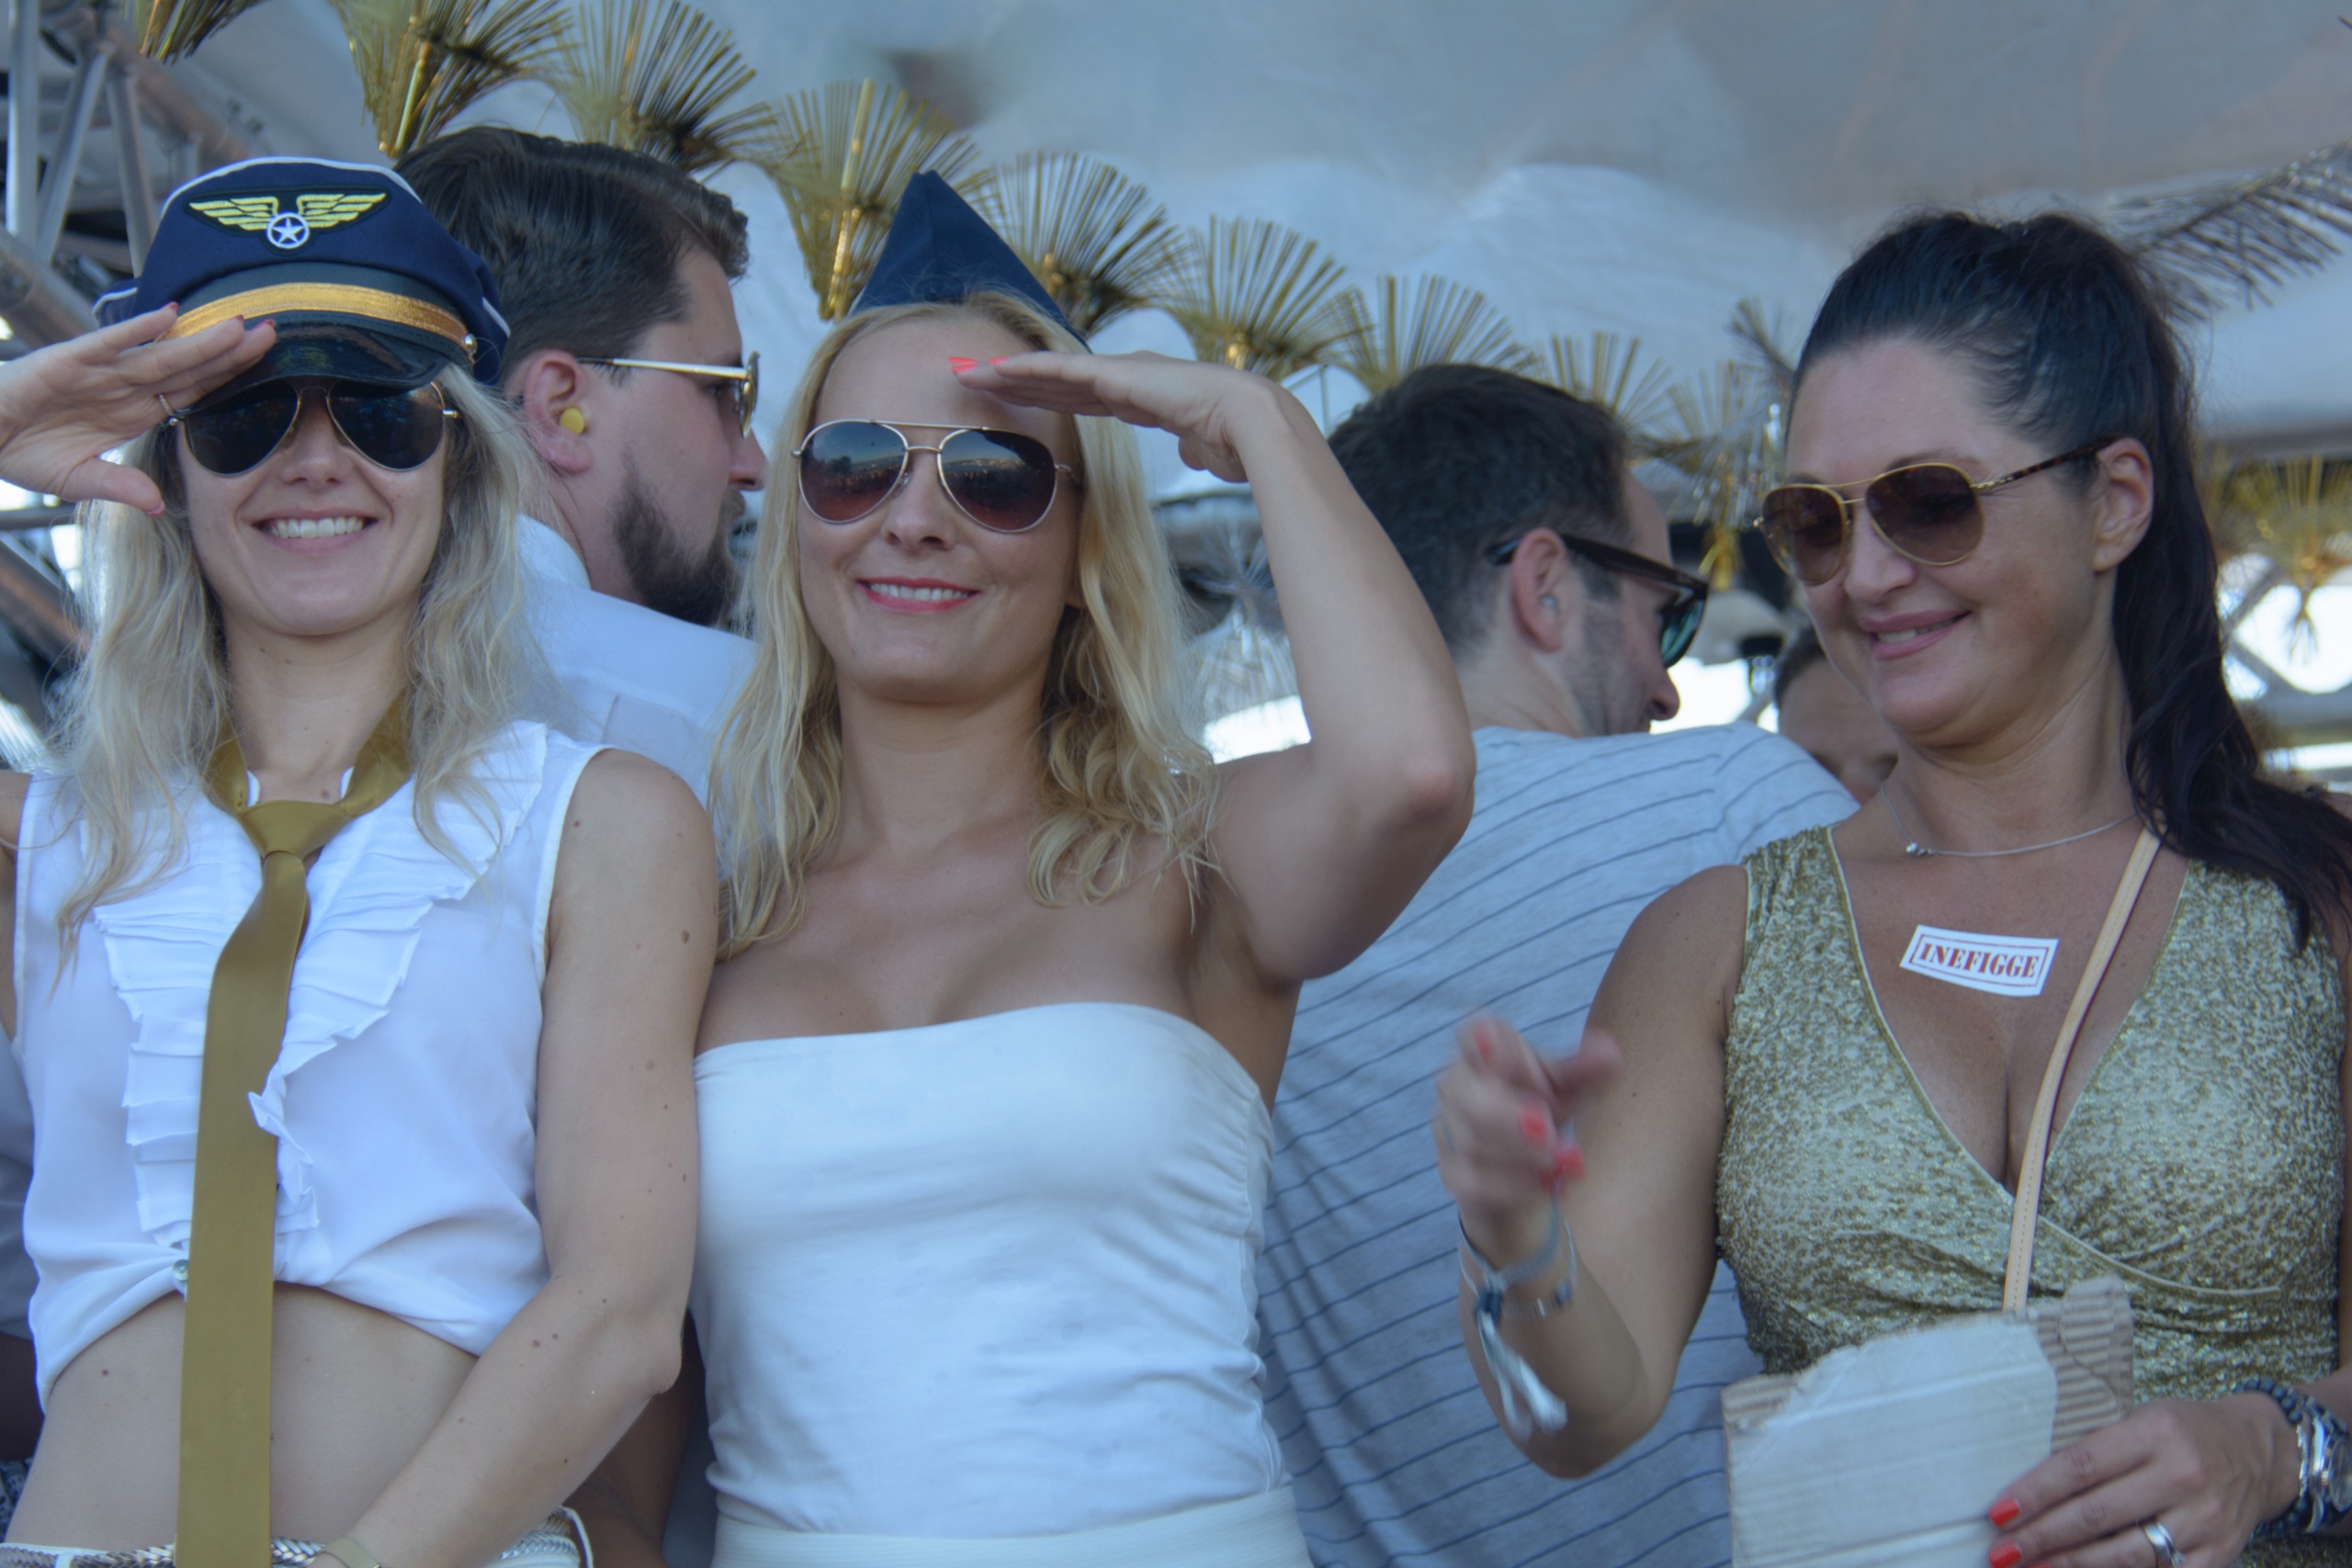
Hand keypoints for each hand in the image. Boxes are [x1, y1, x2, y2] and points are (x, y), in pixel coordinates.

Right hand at [0, 305, 273, 512]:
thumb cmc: (20, 448)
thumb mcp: (77, 479)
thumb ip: (119, 485)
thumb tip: (156, 503)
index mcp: (131, 411)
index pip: (191, 393)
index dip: (227, 380)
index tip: (267, 370)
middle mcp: (122, 386)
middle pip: (188, 367)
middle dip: (230, 352)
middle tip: (274, 332)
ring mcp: (98, 371)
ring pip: (160, 352)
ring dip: (199, 339)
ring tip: (238, 325)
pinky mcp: (67, 360)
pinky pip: (108, 342)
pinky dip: (138, 329)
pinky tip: (170, 316)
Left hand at [951, 349, 1293, 482]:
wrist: (1255, 424)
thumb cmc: (1240, 443)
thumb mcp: (1205, 449)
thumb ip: (1191, 447)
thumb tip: (1192, 452)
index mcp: (1144, 398)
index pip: (1082, 397)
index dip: (1047, 398)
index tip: (1015, 400)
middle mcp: (1126, 379)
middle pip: (1055, 382)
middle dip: (1013, 382)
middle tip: (970, 379)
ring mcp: (1120, 373)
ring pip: (1048, 373)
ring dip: (1005, 374)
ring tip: (964, 372)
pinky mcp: (1115, 375)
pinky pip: (1060, 372)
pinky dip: (1025, 371)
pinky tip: (994, 372)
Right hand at [1434, 1014, 1620, 1264]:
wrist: (1522, 1169)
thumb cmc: (1540, 1109)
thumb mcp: (1567, 1088)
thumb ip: (1586, 1071)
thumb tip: (1613, 1054)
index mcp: (1486, 1054)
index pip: (1471, 1036)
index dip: (1478, 1039)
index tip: (1490, 1041)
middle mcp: (1459, 1086)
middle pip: (1461, 1092)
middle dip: (1503, 1114)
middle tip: (1547, 1130)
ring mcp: (1449, 1130)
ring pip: (1470, 1141)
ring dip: (1521, 1155)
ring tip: (1568, 1162)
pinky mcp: (1453, 1172)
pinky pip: (1472, 1180)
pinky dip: (1513, 1185)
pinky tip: (1547, 1185)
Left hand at [1987, 1393, 2297, 1567]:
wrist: (2261, 1452)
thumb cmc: (2184, 1432)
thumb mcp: (2141, 1420)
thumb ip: (2097, 1450)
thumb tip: (2032, 1488)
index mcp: (2154, 1433)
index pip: (2080, 1467)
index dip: (2035, 1492)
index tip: (1999, 1513)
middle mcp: (2181, 1476)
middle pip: (2097, 1515)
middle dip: (2042, 1537)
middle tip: (2002, 1552)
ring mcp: (2203, 1519)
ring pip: (2126, 1553)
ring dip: (2071, 1565)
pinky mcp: (2219, 1553)